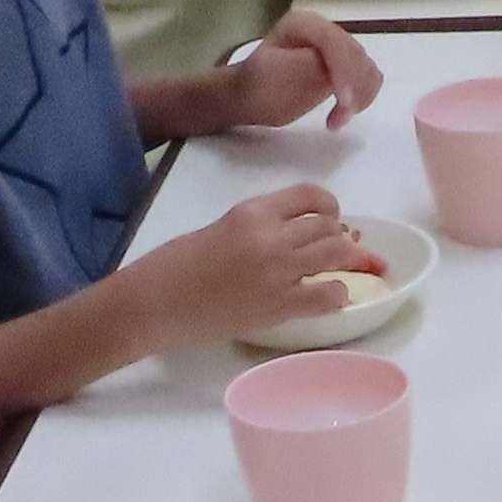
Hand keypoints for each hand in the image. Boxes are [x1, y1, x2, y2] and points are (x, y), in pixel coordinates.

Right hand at [133, 182, 379, 345]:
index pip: (310, 195)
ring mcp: (279, 271)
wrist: (155, 303)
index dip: (329, 206)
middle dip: (339, 235)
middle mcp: (272, 236)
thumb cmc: (175, 264)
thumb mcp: (221, 227)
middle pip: (329, 226)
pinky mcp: (280, 306)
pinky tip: (330, 296)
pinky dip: (338, 294)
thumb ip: (258, 226)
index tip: (330, 217)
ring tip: (340, 269)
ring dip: (346, 260)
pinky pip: (329, 295)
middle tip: (337, 248)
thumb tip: (294, 233)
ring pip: (337, 253)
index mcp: (254, 211)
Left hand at [216, 10, 382, 134]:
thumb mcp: (272, 72)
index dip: (343, 69)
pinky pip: (369, 80)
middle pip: (355, 54)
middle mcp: (325, 32)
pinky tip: (345, 112)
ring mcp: (338, 50)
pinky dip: (364, 97)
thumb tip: (334, 70)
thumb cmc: (257, 85)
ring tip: (337, 119)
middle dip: (352, 87)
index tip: (344, 102)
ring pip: (367, 68)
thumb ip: (305, 66)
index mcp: (304, 24)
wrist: (252, 97)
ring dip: (360, 96)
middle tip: (338, 118)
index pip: (333, 40)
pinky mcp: (346, 69)